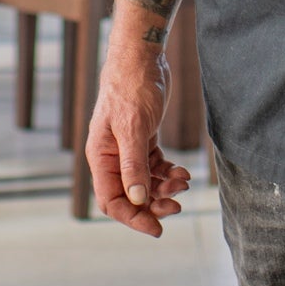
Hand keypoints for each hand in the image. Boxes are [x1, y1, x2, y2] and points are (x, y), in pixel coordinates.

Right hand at [87, 46, 192, 235]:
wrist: (142, 57)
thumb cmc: (132, 87)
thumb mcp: (133, 127)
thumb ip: (133, 164)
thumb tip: (136, 200)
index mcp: (100, 157)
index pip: (112, 201)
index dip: (133, 217)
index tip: (157, 228)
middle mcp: (111, 157)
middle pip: (130, 196)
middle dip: (154, 204)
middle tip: (178, 206)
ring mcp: (127, 149)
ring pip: (144, 183)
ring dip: (164, 188)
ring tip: (184, 182)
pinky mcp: (143, 140)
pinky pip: (154, 167)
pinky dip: (168, 172)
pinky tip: (183, 172)